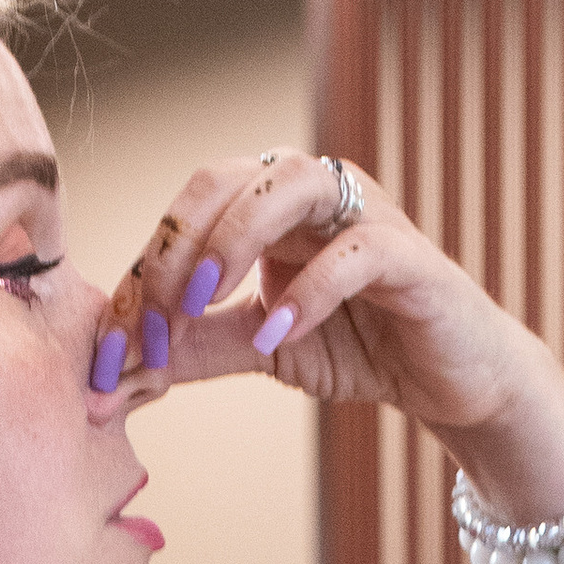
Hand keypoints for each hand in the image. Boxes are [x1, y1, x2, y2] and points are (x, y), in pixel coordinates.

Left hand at [91, 152, 563, 512]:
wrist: (452, 381)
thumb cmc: (361, 347)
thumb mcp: (260, 348)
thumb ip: (194, 347)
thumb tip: (117, 373)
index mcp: (266, 202)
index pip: (185, 215)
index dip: (140, 278)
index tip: (111, 351)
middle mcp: (311, 190)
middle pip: (220, 182)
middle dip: (172, 252)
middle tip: (148, 324)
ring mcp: (362, 213)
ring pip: (286, 187)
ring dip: (232, 241)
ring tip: (201, 302)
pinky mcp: (409, 254)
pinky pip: (354, 251)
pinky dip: (311, 290)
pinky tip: (279, 333)